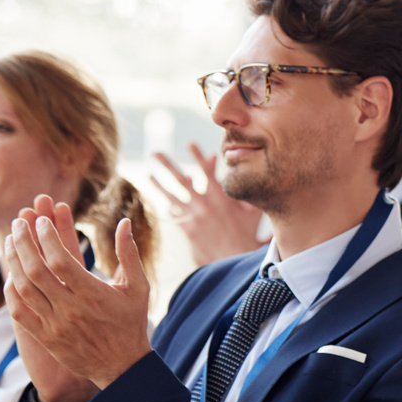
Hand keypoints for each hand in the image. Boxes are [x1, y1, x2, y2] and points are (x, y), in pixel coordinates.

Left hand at [3, 194, 151, 401]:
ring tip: (10, 242)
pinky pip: (19, 312)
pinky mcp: (46, 338)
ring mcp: (56, 324)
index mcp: (93, 293)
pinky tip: (12, 276)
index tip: (40, 221)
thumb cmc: (131, 322)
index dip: (46, 236)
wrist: (123, 366)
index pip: (60, 259)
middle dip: (22, 241)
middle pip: (35, 269)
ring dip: (12, 261)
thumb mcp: (138, 287)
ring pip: (23, 288)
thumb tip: (124, 222)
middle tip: (17, 223)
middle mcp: (71, 308)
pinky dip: (11, 292)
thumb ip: (128, 254)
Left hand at [152, 143, 264, 265]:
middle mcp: (205, 204)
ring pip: (173, 196)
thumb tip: (247, 184)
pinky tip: (163, 204)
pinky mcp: (189, 230)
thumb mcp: (252, 213)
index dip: (199, 156)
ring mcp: (195, 216)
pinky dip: (170, 209)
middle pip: (182, 180)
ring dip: (160, 185)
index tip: (190, 143)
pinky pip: (176, 216)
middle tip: (155, 153)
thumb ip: (247, 197)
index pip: (208, 171)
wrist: (237, 259)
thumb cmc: (247, 237)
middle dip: (168, 165)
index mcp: (222, 197)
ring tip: (149, 175)